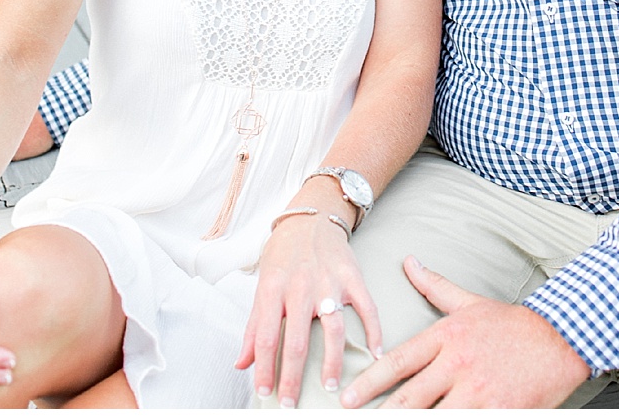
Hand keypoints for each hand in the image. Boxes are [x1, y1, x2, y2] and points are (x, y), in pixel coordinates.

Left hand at [236, 212, 380, 405]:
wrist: (310, 219)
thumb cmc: (283, 255)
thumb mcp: (262, 285)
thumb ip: (254, 326)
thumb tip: (241, 363)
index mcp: (272, 288)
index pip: (265, 335)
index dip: (264, 366)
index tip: (264, 390)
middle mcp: (299, 286)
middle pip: (297, 340)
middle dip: (293, 376)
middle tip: (291, 402)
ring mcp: (328, 282)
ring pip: (332, 330)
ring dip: (332, 362)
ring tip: (331, 387)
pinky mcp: (352, 277)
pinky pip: (366, 309)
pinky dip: (374, 332)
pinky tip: (376, 354)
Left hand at [340, 257, 588, 407]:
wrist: (562, 339)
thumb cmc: (512, 324)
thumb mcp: (469, 302)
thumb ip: (435, 287)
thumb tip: (409, 262)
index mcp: (445, 338)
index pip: (399, 363)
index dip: (370, 382)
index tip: (348, 396)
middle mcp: (458, 365)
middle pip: (412, 397)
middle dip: (384, 413)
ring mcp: (481, 392)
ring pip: (439, 417)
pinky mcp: (504, 411)